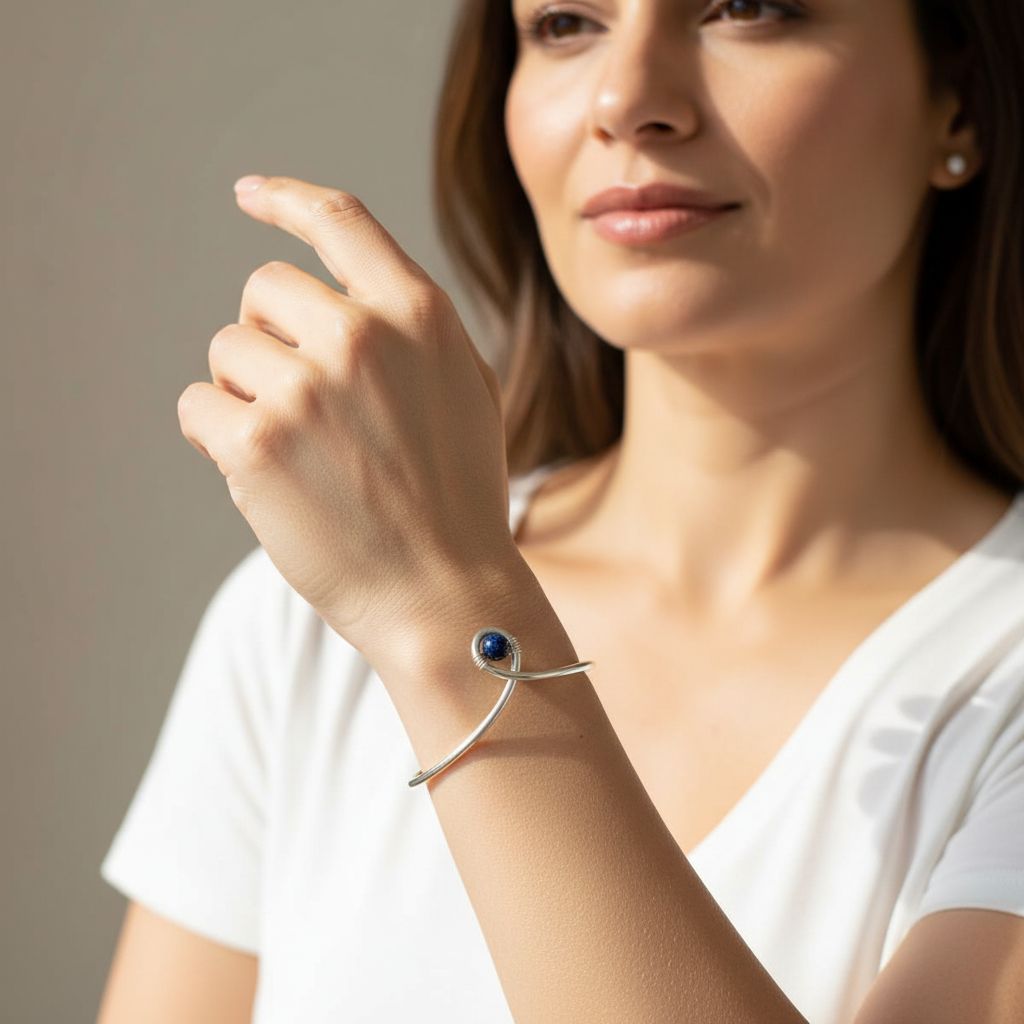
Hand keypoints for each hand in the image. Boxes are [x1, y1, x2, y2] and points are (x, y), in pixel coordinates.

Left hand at [177, 175, 519, 661]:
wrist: (445, 592)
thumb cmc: (457, 497)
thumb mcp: (465, 389)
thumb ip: (412, 328)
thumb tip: (348, 292)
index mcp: (418, 315)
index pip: (339, 219)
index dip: (286, 199)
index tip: (251, 196)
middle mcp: (362, 337)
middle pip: (263, 288)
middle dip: (272, 337)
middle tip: (306, 404)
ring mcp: (307, 389)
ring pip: (227, 350)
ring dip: (250, 395)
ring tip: (303, 453)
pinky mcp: (257, 444)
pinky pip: (198, 406)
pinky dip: (219, 439)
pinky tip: (269, 478)